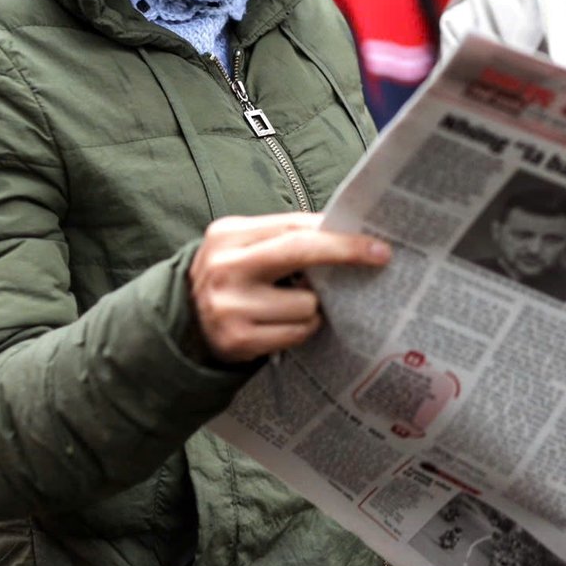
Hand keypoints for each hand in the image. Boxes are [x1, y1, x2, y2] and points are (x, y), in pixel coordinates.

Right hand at [188, 213, 388, 362]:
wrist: (184, 324)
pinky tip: (281, 325)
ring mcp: (229, 305)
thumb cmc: (232, 279)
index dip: (340, 234)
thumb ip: (287, 237)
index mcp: (229, 235)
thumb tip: (346, 232)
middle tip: (380, 256)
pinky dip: (300, 329)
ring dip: (313, 307)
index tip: (376, 242)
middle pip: (301, 252)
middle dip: (346, 253)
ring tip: (290, 306)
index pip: (294, 226)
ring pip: (307, 303)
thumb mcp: (245, 247)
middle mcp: (226, 267)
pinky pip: (298, 332)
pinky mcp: (238, 339)